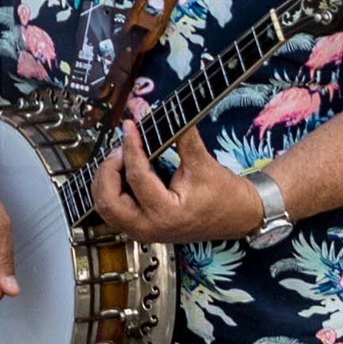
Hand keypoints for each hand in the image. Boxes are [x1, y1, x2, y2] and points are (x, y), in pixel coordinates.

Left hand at [91, 123, 263, 243]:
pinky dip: (112, 190)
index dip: (131, 147)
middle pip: (107, 201)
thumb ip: (180, 137)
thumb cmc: (225, 197)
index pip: (137, 177)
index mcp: (166, 214)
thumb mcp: (204, 164)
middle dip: (109, 170)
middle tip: (120, 148)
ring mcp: (142, 231)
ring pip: (105, 208)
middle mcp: (149, 228)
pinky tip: (123, 172)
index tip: (130, 127)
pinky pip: (113, 210)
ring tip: (122, 158)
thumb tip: (159, 112)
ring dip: (106, 180)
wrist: (238, 217)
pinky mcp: (140, 228)